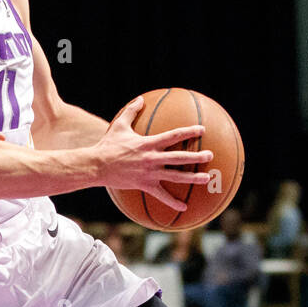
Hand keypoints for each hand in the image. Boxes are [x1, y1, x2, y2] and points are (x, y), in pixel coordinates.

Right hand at [96, 96, 213, 213]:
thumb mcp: (119, 125)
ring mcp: (149, 173)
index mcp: (148, 143)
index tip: (202, 130)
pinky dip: (173, 202)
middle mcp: (152, 158)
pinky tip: (184, 208)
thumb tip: (141, 99)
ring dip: (192, 178)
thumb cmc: (108, 145)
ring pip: (175, 176)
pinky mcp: (144, 185)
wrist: (97, 166)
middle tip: (210, 155)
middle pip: (179, 158)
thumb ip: (131, 111)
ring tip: (206, 178)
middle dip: (197, 156)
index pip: (173, 136)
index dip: (189, 132)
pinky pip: (161, 195)